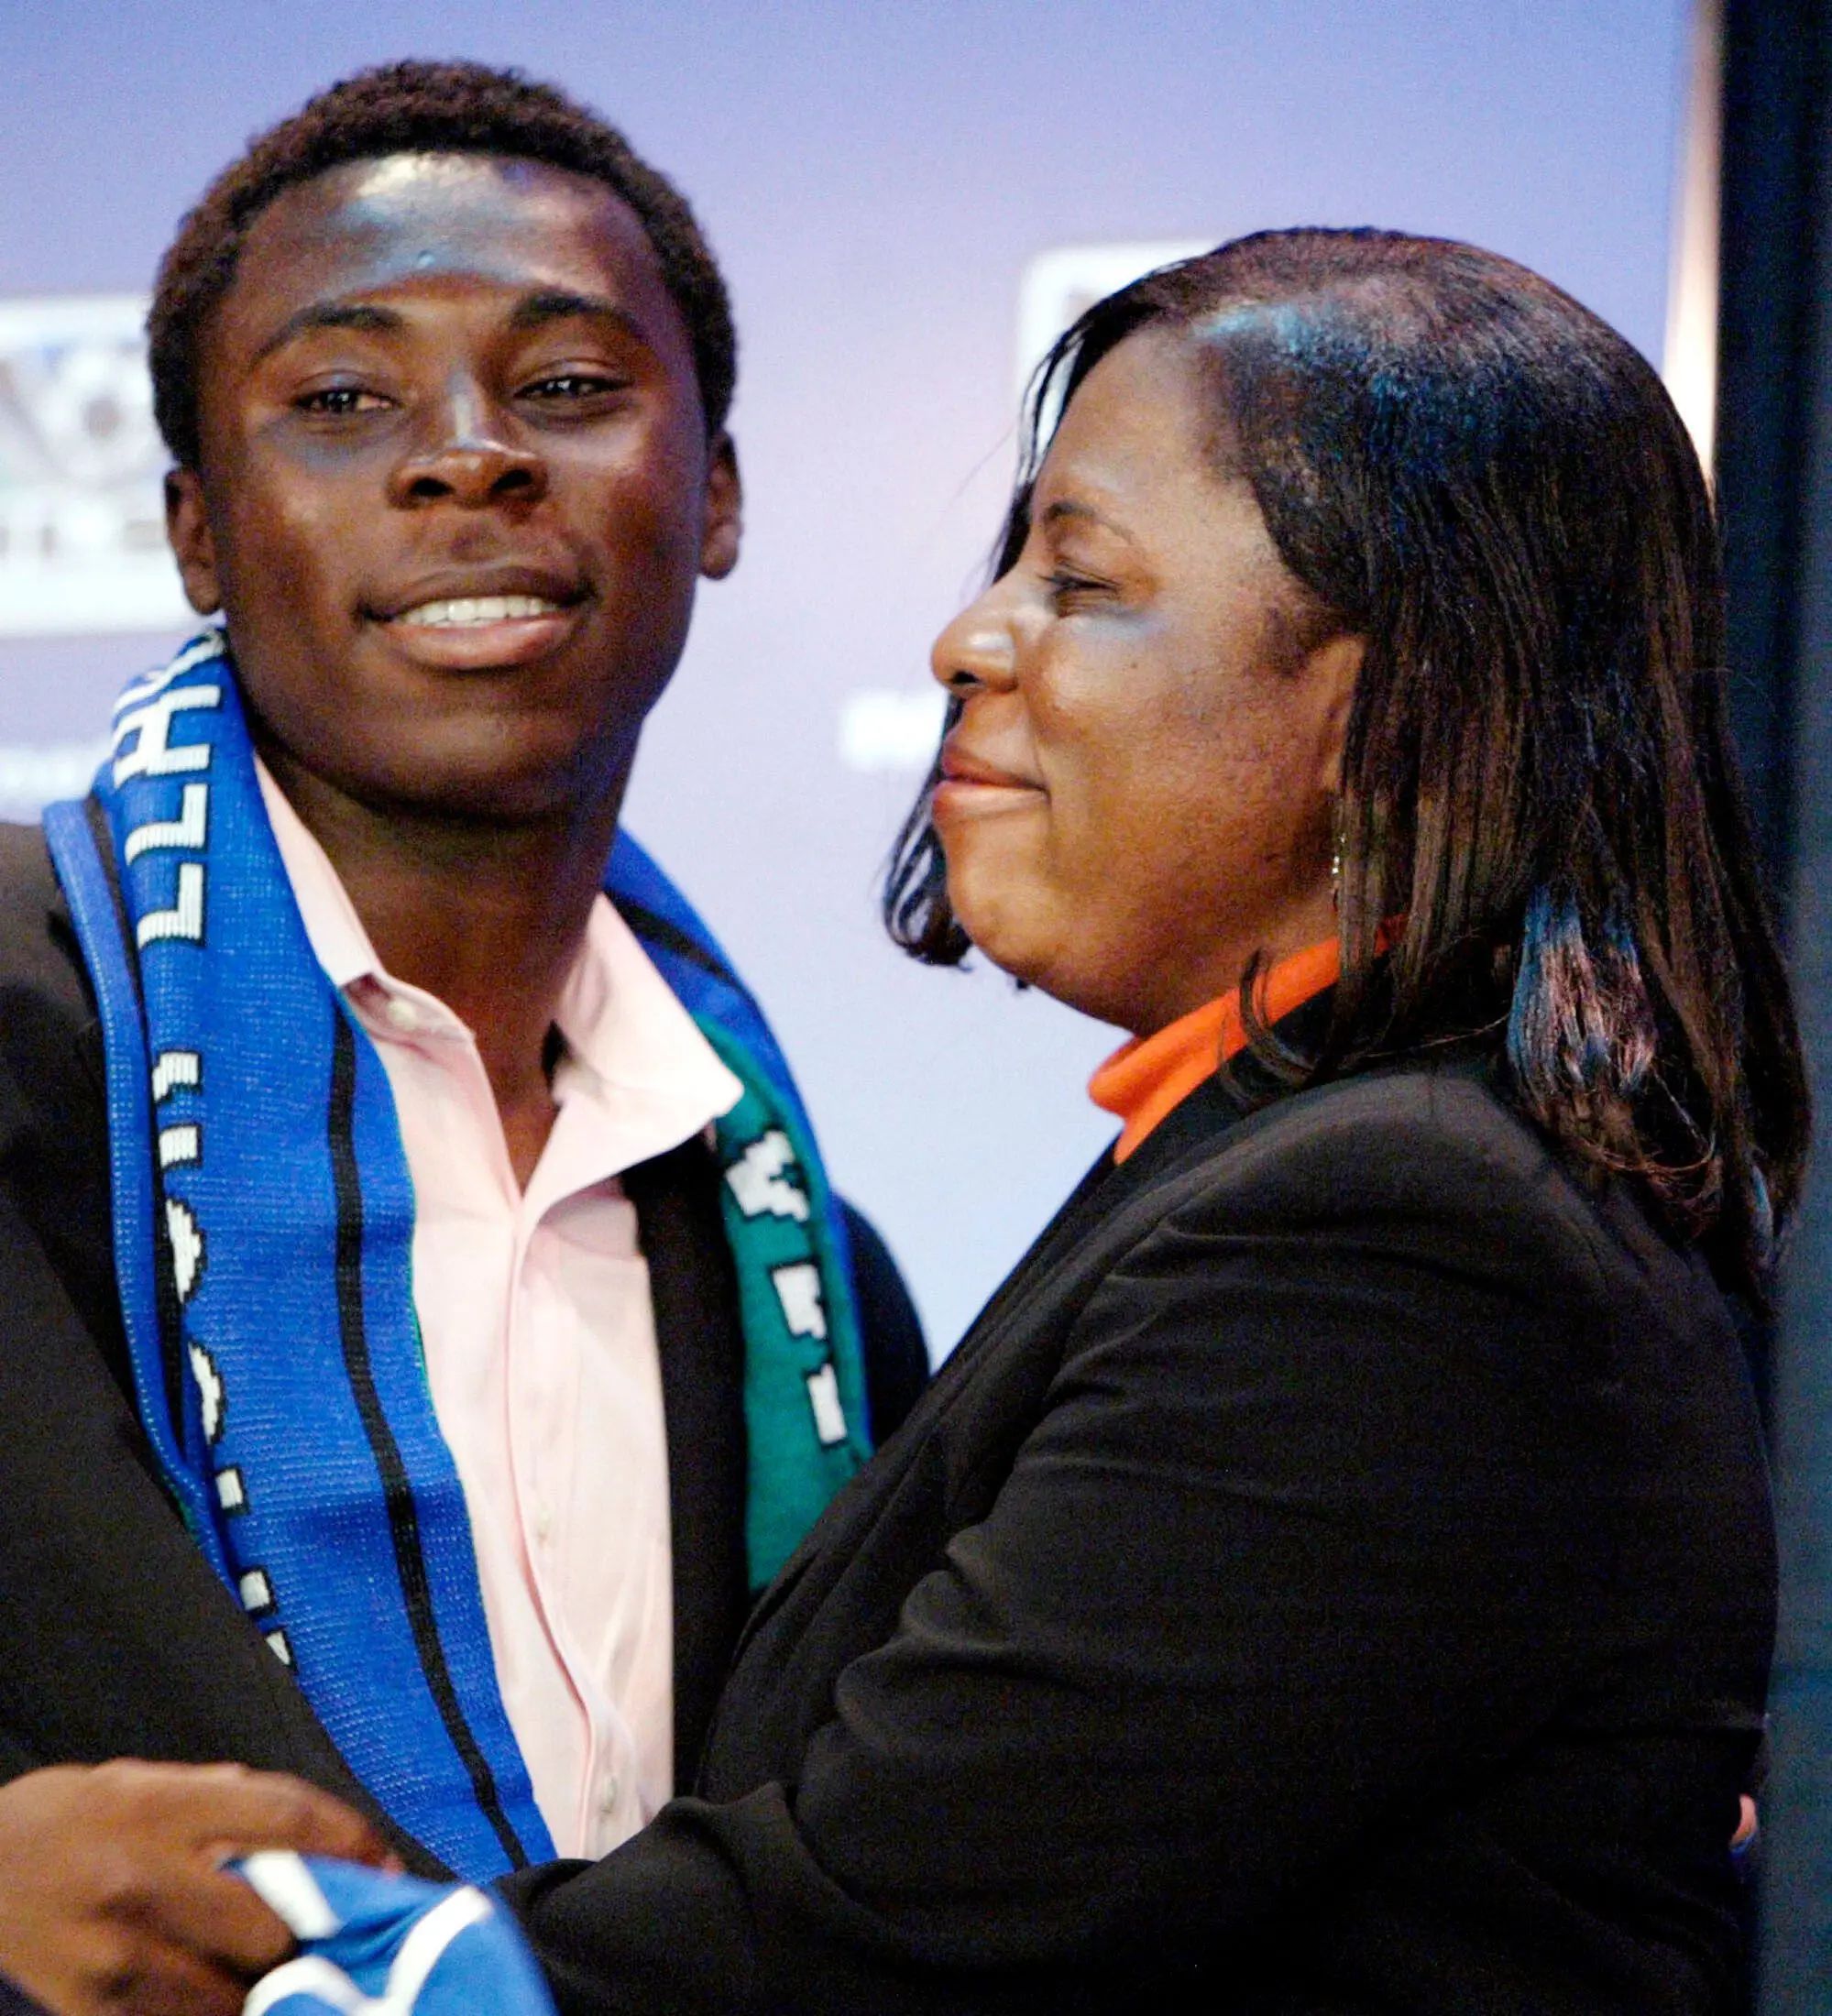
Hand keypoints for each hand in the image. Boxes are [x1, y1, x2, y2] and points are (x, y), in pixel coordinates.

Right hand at [0, 1760, 391, 2015]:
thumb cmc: (76, 1816)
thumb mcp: (147, 1780)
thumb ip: (226, 1799)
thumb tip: (315, 1832)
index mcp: (162, 1806)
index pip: (287, 1816)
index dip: (351, 1842)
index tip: (384, 1866)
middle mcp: (139, 1877)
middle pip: (267, 1923)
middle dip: (309, 1936)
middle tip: (336, 1938)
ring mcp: (113, 1953)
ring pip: (228, 1993)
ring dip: (265, 1990)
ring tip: (285, 1977)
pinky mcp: (90, 2009)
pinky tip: (224, 1998)